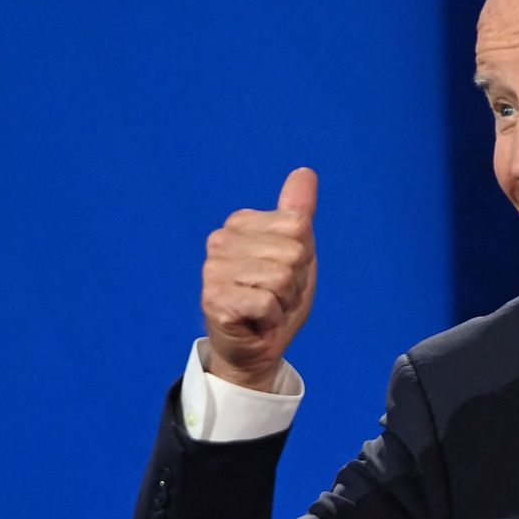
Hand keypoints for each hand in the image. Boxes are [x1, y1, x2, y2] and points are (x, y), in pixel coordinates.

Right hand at [200, 167, 318, 390]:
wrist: (256, 347)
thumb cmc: (276, 299)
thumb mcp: (297, 253)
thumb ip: (298, 212)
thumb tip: (305, 172)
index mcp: (241, 222)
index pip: (299, 226)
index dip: (303, 258)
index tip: (285, 275)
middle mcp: (221, 240)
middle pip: (293, 252)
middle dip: (294, 283)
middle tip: (276, 297)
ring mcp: (213, 269)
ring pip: (281, 278)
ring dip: (283, 302)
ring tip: (266, 309)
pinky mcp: (214, 298)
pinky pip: (267, 302)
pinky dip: (271, 318)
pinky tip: (255, 321)